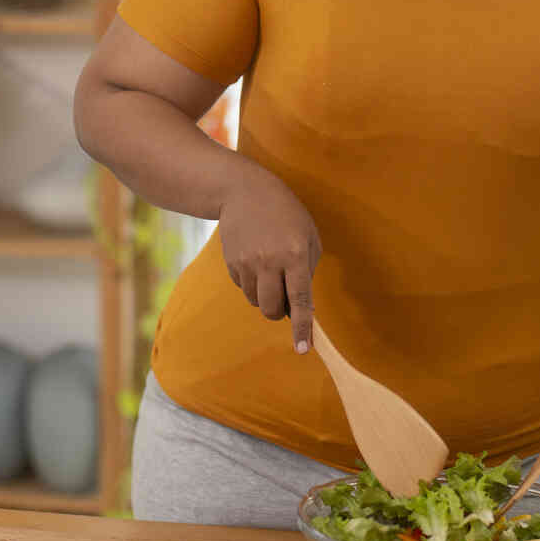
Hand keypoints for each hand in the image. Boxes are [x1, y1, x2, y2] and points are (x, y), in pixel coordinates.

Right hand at [218, 162, 321, 352]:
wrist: (243, 190)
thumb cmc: (285, 213)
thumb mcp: (308, 235)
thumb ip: (306, 269)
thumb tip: (298, 304)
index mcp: (294, 255)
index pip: (300, 299)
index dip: (302, 327)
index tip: (304, 350)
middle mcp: (269, 262)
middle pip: (271, 310)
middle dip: (279, 312)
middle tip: (285, 298)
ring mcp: (247, 263)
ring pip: (256, 301)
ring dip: (266, 296)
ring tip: (270, 269)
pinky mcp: (231, 263)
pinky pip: (243, 288)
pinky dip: (252, 283)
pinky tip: (255, 259)